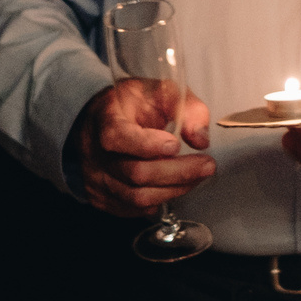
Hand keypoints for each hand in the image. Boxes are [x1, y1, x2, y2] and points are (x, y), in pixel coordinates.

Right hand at [72, 78, 213, 217]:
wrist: (100, 120)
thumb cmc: (132, 105)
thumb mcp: (162, 91)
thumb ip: (187, 109)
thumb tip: (200, 139)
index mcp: (106, 118)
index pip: (118, 137)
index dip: (148, 145)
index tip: (175, 144)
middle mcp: (94, 152)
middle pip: (136, 173)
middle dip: (178, 172)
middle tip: (206, 165)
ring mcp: (95, 178)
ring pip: (137, 197)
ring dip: (174, 189)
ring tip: (195, 176)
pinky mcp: (100, 197)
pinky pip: (134, 209)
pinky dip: (159, 200)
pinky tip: (173, 185)